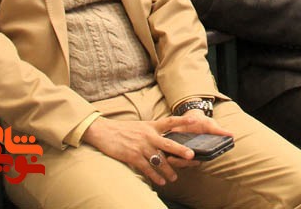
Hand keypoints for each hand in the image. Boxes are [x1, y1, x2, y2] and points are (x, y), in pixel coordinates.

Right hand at [81, 114, 229, 185]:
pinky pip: (146, 168)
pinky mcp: (132, 156)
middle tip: (191, 156)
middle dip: (180, 151)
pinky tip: (160, 182)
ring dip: (167, 170)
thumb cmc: (124, 130)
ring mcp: (141, 146)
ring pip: (158, 160)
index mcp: (152, 126)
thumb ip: (154, 130)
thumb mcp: (141, 126)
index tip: (196, 119)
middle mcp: (149, 135)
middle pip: (168, 144)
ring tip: (174, 178)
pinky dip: (154, 176)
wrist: (104, 132)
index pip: (170, 122)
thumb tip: (166, 136)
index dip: (183, 120)